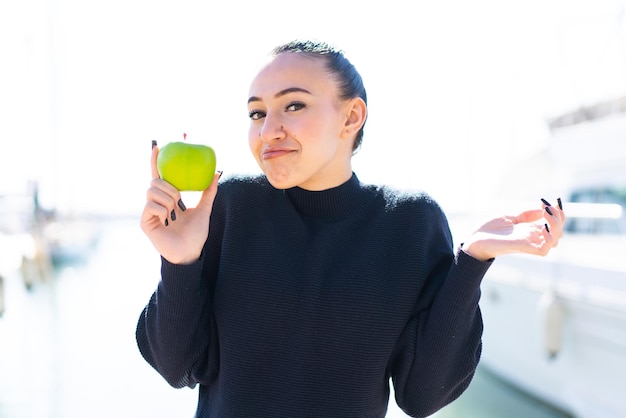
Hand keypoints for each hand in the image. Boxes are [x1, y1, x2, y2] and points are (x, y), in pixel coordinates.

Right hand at [140, 143, 220, 264]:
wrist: (190, 252)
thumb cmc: (196, 233)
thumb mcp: (205, 209)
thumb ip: (208, 191)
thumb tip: (217, 172)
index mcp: (168, 197)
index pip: (160, 174)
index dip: (156, 159)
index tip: (157, 144)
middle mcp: (156, 202)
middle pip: (155, 180)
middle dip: (169, 187)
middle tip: (179, 200)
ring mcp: (149, 211)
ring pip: (152, 191)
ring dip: (168, 199)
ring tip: (175, 212)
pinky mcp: (145, 221)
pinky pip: (152, 205)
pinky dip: (163, 211)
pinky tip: (168, 220)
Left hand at [462, 200, 564, 260]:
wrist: (474, 239)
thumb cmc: (489, 230)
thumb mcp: (510, 217)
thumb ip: (526, 214)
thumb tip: (543, 208)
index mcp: (530, 230)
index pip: (553, 225)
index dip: (557, 214)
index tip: (550, 202)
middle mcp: (532, 238)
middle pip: (558, 232)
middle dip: (559, 217)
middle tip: (548, 207)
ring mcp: (528, 243)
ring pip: (555, 240)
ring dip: (556, 226)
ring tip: (546, 214)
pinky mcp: (522, 248)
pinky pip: (544, 250)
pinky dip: (549, 239)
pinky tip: (543, 227)